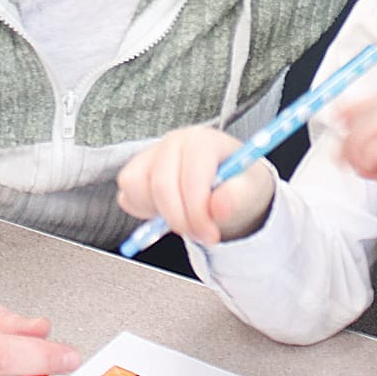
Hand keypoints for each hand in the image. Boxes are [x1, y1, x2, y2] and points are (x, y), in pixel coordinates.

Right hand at [116, 125, 275, 245]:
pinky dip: (143, 210)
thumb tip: (219, 207)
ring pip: (137, 189)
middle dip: (180, 220)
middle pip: (161, 186)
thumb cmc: (237, 182)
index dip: (198, 212)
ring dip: (160, 213)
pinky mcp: (135, 169)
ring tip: (185, 217)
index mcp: (202, 140)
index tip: (211, 235)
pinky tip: (167, 210)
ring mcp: (151, 153)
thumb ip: (236, 196)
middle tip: (200, 235)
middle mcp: (173, 141)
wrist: (227, 180)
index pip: (190, 176)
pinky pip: (127, 195)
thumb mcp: (249, 189)